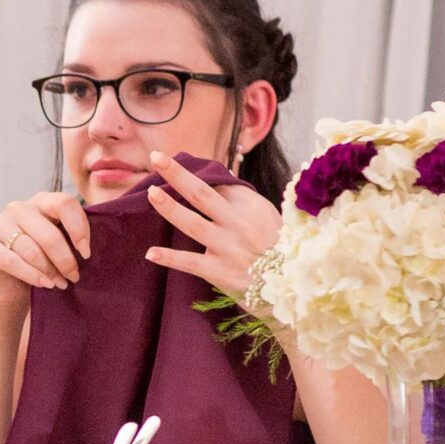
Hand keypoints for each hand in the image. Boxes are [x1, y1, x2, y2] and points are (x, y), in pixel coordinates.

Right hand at [0, 189, 89, 301]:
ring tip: (60, 284)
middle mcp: (17, 208)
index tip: (86, 253)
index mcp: (39, 201)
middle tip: (74, 277)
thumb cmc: (37, 262)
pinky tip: (45, 285)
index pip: (64, 203)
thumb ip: (69, 237)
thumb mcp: (55, 245)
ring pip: (32, 250)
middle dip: (65, 260)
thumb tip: (87, 249)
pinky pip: (12, 261)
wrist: (5, 285)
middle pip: (49, 234)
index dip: (79, 228)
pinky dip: (32, 275)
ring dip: (50, 271)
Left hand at [143, 150, 280, 301]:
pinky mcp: (220, 271)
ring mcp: (228, 247)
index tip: (175, 167)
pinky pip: (191, 263)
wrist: (294, 285)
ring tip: (151, 193)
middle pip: (202, 194)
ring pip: (193, 223)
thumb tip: (218, 184)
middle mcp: (239, 223)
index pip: (218, 186)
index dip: (195, 176)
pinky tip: (150, 253)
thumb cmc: (280, 249)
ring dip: (170, 208)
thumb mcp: (269, 217)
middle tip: (156, 157)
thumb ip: (243, 202)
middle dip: (177, 174)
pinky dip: (170, 258)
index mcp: (252, 206)